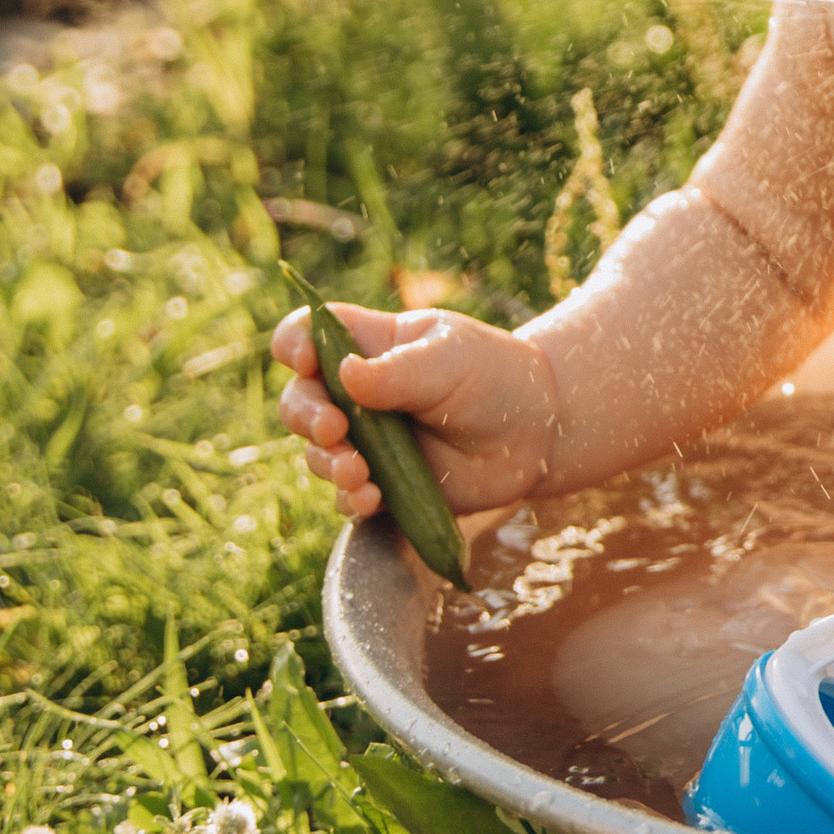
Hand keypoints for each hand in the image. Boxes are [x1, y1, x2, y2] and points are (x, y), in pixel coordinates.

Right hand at [272, 300, 562, 521]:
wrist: (538, 432)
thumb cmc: (493, 377)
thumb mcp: (450, 359)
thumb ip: (399, 371)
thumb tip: (343, 374)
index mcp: (367, 346)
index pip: (308, 334)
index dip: (295, 345)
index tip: (306, 360)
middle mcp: (356, 395)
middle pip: (300, 401)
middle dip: (306, 416)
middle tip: (333, 429)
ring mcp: (368, 442)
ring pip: (320, 454)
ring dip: (329, 463)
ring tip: (357, 472)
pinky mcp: (384, 484)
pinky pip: (350, 496)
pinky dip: (352, 498)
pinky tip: (369, 498)